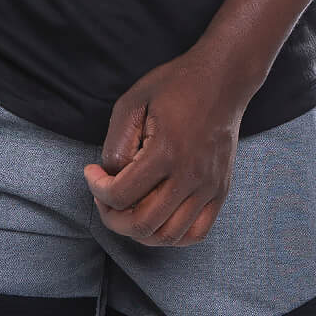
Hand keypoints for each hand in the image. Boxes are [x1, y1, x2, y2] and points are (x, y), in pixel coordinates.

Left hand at [83, 45, 252, 247]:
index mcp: (166, 152)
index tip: (92, 173)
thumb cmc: (175, 85)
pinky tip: (157, 215)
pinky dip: (171, 235)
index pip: (121, 195)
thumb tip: (110, 176)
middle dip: (113, 218)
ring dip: (139, 231)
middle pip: (143, 225)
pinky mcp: (220, 191)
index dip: (97, 189)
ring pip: (168, 236)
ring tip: (128, 209)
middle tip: (105, 198)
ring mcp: (208, 187)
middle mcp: (190, 176)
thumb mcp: (133, 100)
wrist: (223, 79)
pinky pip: (195, 233)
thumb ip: (116, 142)